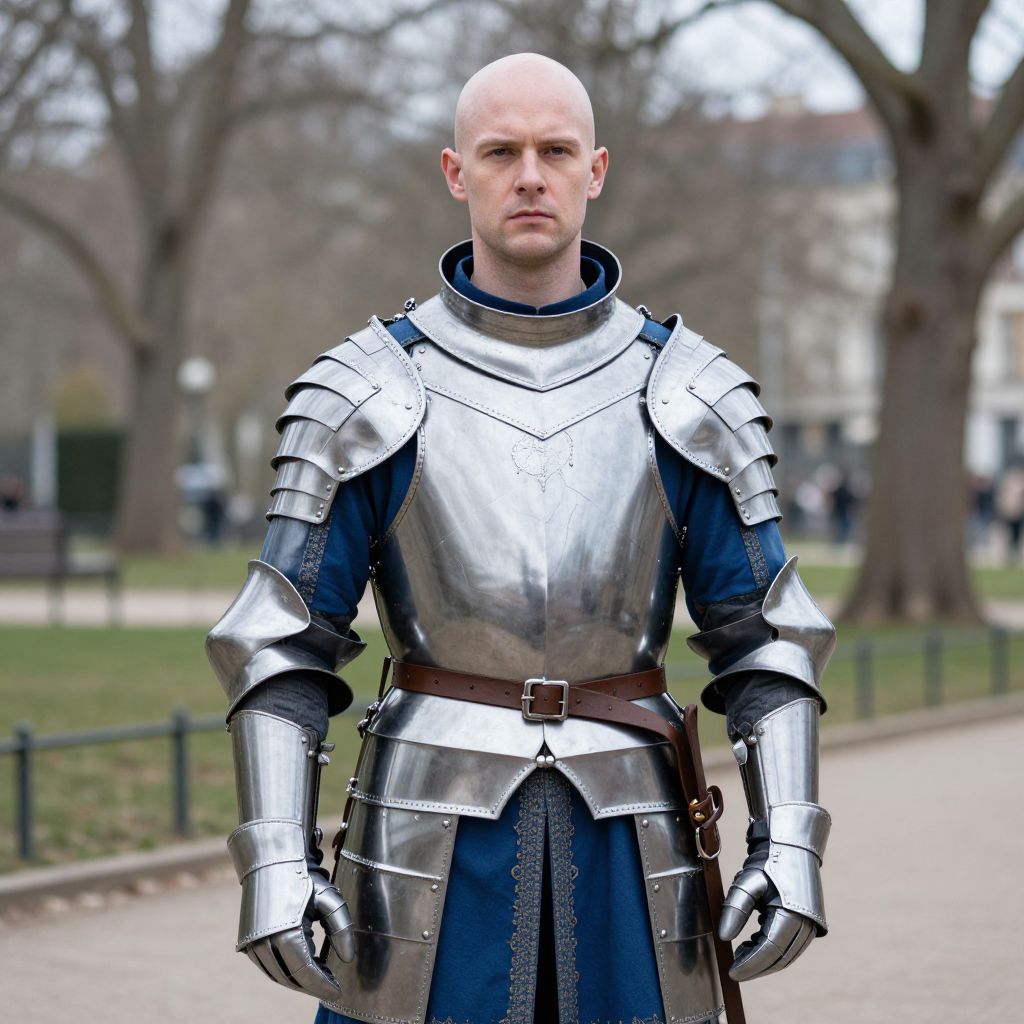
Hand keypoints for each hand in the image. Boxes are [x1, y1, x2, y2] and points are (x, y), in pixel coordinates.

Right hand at [244, 867, 354, 998]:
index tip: (338, 992)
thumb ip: (341, 929)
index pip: (306, 973)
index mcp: (285, 934)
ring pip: (277, 975)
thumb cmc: (303, 877)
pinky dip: (284, 971)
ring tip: (319, 976)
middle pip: (291, 978)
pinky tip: (301, 965)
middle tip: (332, 985)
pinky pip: (267, 966)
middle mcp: (264, 943)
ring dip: (298, 980)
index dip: (322, 986)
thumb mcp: (329, 899)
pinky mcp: (247, 941)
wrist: (271, 860)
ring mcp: (252, 943)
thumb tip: (347, 959)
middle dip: (312, 986)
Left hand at [718, 862, 815, 980]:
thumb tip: (723, 937)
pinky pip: (790, 947)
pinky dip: (772, 951)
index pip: (770, 950)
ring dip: (764, 961)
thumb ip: (735, 908)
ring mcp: (809, 926)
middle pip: (780, 958)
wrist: (792, 847)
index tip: (732, 972)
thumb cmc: (768, 863)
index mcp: (792, 915)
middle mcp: (806, 925)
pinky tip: (752, 943)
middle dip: (756, 967)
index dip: (751, 964)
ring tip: (740, 953)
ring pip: (786, 956)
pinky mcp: (807, 925)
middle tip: (734, 969)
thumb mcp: (748, 881)